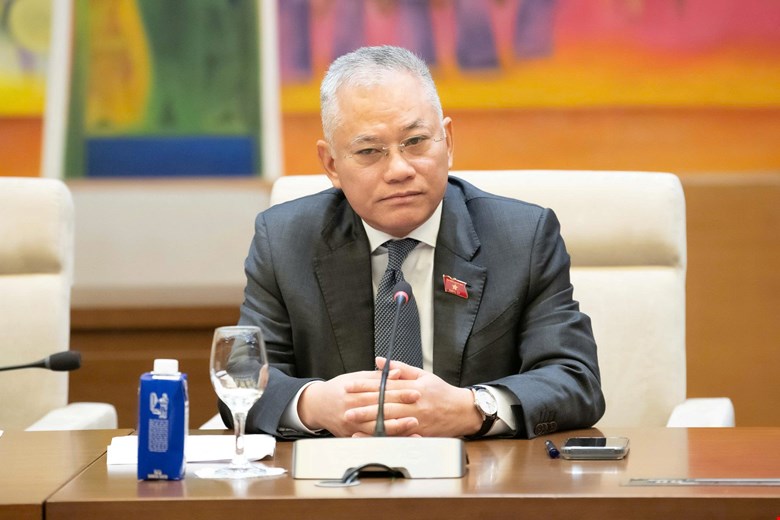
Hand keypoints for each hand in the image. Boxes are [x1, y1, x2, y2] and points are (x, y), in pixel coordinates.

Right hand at [297, 368, 420, 436]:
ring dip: (396, 426)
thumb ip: (377, 377)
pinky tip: (400, 440)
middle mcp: (351, 409)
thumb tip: (397, 372)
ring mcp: (351, 425)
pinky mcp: (351, 436)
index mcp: (353, 392)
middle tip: (418, 407)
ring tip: (412, 424)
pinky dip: (386, 439)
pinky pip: (371, 440)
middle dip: (400, 408)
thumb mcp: (354, 378)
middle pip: (379, 408)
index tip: (414, 391)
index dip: (398, 391)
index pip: (380, 391)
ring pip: (376, 427)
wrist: (316, 406)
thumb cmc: (337, 390)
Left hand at [346, 358, 482, 436]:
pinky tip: (370, 437)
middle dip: (363, 405)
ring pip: (390, 420)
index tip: (350, 386)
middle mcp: (414, 404)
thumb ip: (400, 368)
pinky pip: (398, 436)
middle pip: (385, 404)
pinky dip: (383, 437)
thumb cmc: (442, 392)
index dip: (366, 385)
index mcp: (414, 387)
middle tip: (345, 406)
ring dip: (369, 421)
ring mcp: (416, 420)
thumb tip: (379, 361)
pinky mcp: (419, 433)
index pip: (385, 385)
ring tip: (353, 420)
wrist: (463, 411)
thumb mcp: (424, 375)